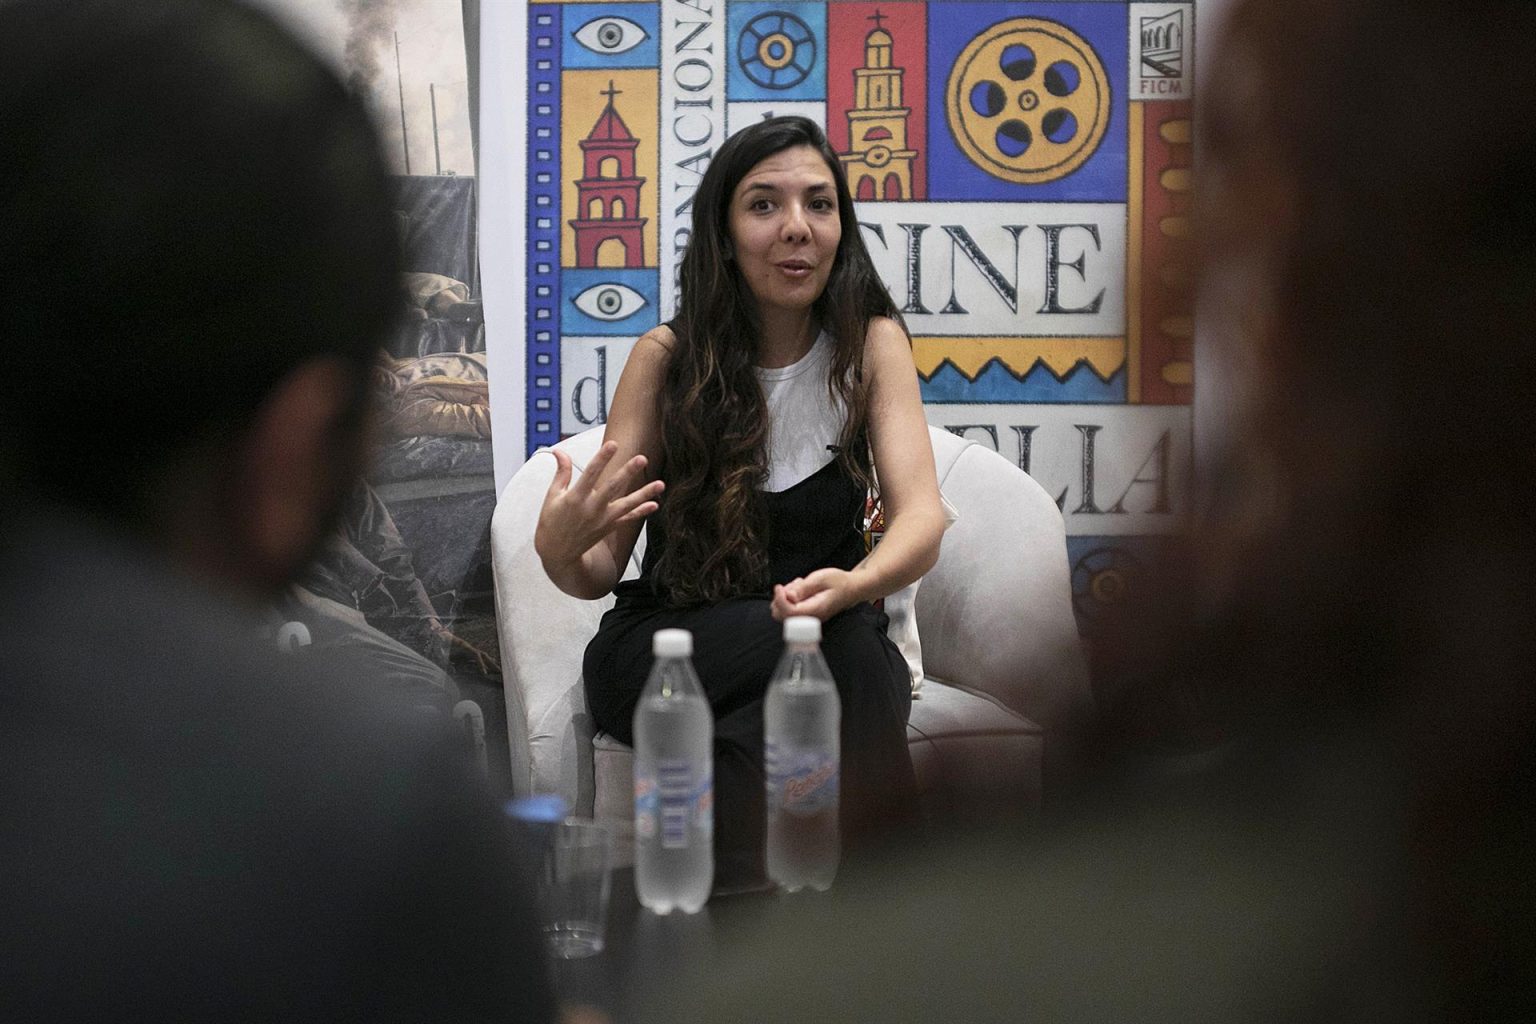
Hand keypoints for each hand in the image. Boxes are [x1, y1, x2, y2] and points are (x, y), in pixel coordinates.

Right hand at [534, 441, 662, 575]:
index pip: (590, 473)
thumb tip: (560, 451)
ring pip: (626, 504)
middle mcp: (591, 509)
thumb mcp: (552, 496)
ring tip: (660, 484)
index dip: (602, 458)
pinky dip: (641, 512)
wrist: (557, 553)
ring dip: (644, 494)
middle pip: (613, 487)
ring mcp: (602, 520)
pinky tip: (654, 504)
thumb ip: (561, 472)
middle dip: (628, 472)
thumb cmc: (552, 523)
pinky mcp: (608, 528)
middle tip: (642, 459)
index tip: (613, 444)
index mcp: (575, 498)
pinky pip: (628, 519)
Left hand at [770, 568, 861, 621]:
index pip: (790, 612)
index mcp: (815, 609)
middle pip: (782, 616)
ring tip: (799, 586)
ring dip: (785, 598)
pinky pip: (790, 610)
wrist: (851, 588)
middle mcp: (810, 618)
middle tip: (794, 585)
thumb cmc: (839, 582)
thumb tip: (787, 596)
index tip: (778, 587)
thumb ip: (803, 588)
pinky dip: (790, 599)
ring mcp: (808, 618)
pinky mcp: (806, 615)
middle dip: (781, 599)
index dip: (780, 600)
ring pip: (784, 613)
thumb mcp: (821, 578)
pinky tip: (800, 590)